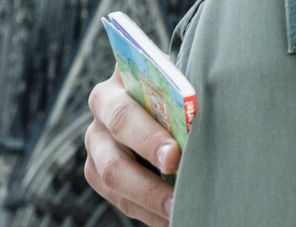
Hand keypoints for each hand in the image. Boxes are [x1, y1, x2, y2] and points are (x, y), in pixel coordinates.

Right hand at [84, 74, 178, 226]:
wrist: (162, 87)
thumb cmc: (179, 83)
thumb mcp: (181, 82)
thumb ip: (183, 99)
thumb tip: (200, 127)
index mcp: (118, 83)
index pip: (125, 114)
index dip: (148, 138)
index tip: (174, 157)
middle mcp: (101, 111)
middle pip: (115, 156)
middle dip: (148, 180)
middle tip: (179, 196)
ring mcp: (96, 143)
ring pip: (112, 180)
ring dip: (148, 200)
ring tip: (178, 211)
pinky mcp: (98, 170)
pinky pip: (120, 199)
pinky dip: (148, 211)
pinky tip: (172, 216)